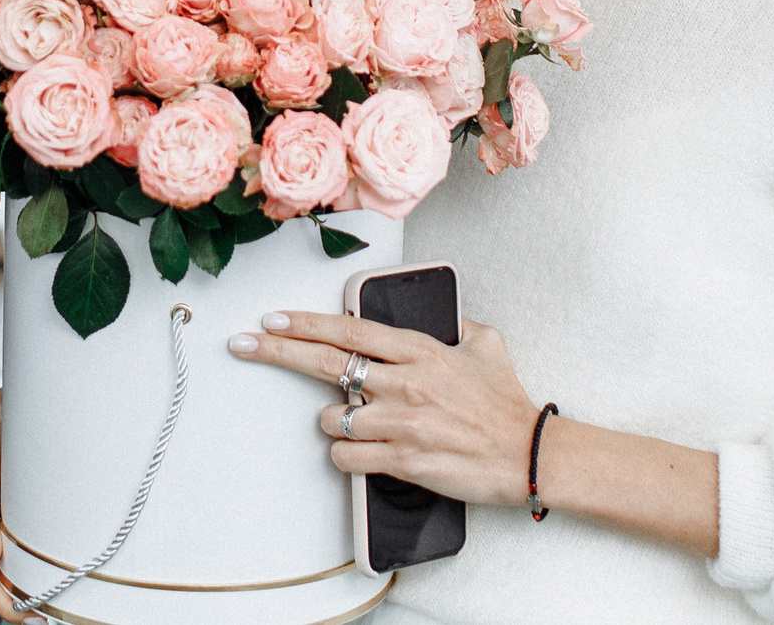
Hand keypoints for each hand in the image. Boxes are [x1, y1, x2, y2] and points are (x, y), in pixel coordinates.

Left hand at [229, 310, 540, 506]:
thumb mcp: (485, 344)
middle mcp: (406, 382)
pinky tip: (364, 452)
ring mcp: (402, 422)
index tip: (273, 318)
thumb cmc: (506, 404)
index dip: (305, 323)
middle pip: (325, 363)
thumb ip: (454, 324)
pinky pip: (347, 456)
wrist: (529, 455)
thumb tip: (441, 313)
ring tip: (356, 424)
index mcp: (421, 350)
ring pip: (331, 417)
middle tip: (243, 344)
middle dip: (276, 351)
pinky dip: (347, 456)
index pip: (349, 330)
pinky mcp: (403, 460)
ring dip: (332, 421)